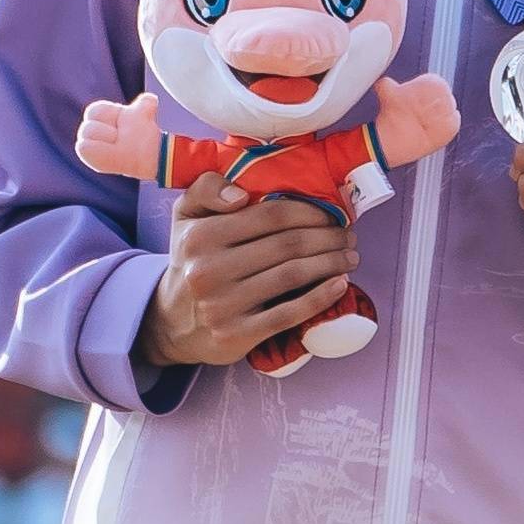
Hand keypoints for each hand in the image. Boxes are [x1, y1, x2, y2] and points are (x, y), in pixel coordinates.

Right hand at [145, 178, 353, 372]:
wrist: (173, 322)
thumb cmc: (192, 259)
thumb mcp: (187, 216)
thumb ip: (208, 188)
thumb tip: (242, 194)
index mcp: (200, 236)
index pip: (270, 216)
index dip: (310, 211)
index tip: (333, 213)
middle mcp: (209, 270)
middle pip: (287, 246)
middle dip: (327, 237)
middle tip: (349, 235)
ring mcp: (223, 305)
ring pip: (292, 276)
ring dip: (330, 263)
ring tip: (350, 256)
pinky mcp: (237, 335)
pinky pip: (288, 314)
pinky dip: (320, 298)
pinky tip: (340, 284)